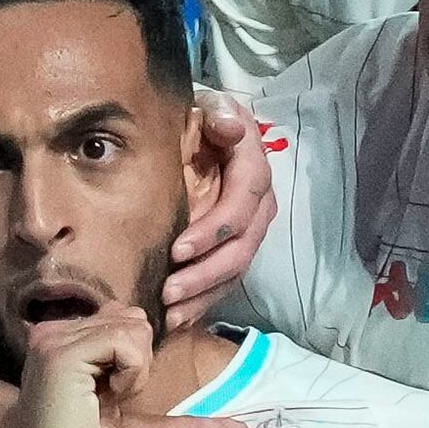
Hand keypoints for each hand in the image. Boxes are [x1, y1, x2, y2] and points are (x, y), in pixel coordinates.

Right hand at [0, 300, 146, 427]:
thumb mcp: (105, 388)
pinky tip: (110, 397)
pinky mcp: (63, 356)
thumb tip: (142, 321)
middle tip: (111, 396)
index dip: (134, 355)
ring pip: (132, 328)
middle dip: (137, 361)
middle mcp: (50, 331)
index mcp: (58, 336)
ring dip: (135, 369)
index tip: (111, 390)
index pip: (120, 317)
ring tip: (108, 398)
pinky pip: (127, 344)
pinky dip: (132, 374)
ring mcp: (53, 340)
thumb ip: (116, 353)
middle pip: (131, 319)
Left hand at [161, 87, 273, 329]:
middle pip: (241, 249)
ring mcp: (251, 229)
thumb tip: (231, 128)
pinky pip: (225, 280)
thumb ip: (218, 114)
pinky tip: (178, 320)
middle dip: (205, 276)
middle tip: (168, 294)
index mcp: (253, 168)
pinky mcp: (236, 247)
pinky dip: (202, 302)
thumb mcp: (208, 107)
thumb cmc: (200, 120)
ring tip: (170, 315)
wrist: (204, 131)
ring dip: (202, 296)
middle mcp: (260, 204)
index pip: (241, 206)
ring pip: (235, 271)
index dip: (213, 231)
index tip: (177, 250)